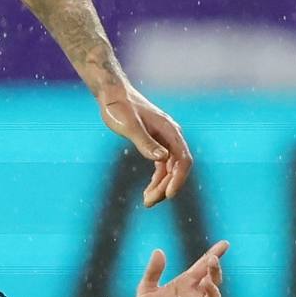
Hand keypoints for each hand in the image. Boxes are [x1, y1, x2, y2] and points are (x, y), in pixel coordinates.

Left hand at [94, 80, 191, 206]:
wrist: (112, 94)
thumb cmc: (119, 107)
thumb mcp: (130, 125)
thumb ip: (145, 142)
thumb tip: (162, 158)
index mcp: (169, 130)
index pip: (182, 159)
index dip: (178, 178)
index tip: (168, 194)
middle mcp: (171, 136)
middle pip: (177, 168)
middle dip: (165, 187)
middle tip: (149, 202)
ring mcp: (164, 141)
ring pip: (169, 169)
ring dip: (161, 186)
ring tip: (147, 202)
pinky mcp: (155, 144)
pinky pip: (162, 166)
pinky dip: (156, 180)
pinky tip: (148, 192)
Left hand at [132, 241, 227, 296]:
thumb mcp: (146, 289)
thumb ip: (153, 271)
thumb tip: (159, 251)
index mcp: (185, 284)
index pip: (202, 267)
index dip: (214, 254)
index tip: (225, 244)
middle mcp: (195, 295)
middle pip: (211, 280)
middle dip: (215, 270)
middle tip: (213, 260)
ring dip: (214, 289)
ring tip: (208, 282)